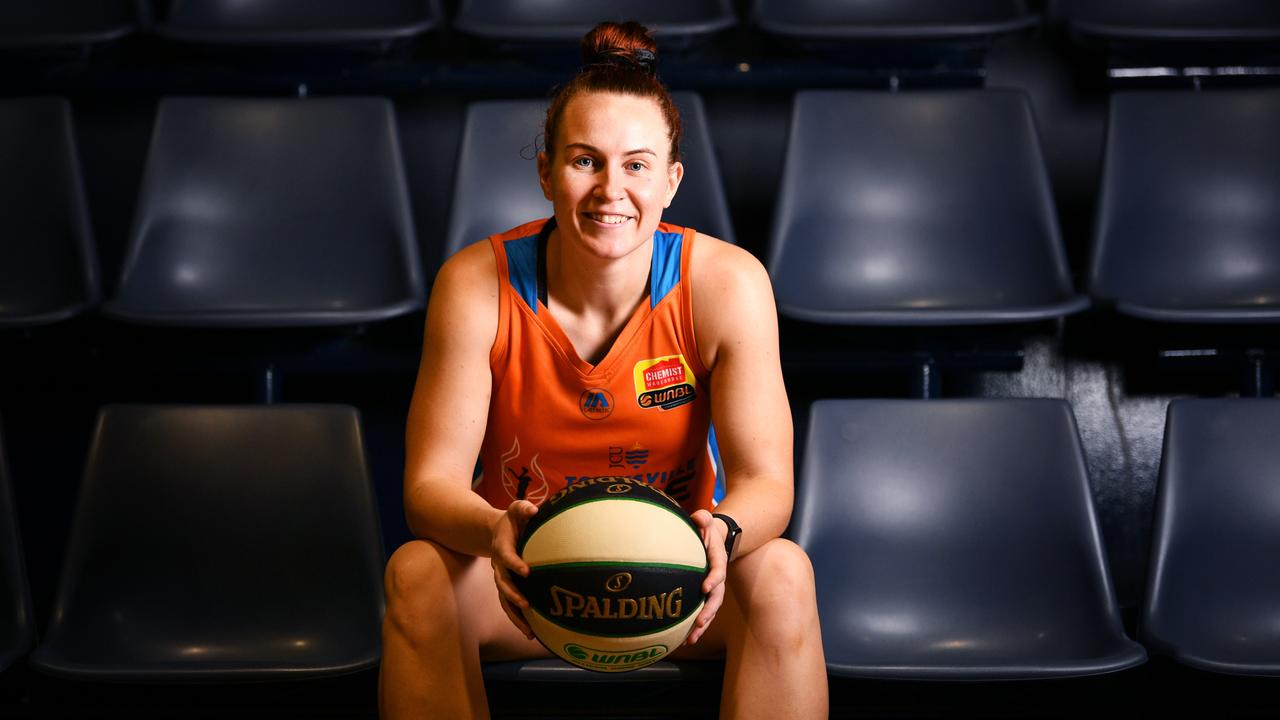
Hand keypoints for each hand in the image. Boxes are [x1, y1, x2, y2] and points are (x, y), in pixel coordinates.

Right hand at [490, 500, 539, 638]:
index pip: (506, 556)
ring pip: (505, 600)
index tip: (527, 571)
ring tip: (529, 630)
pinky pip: (510, 606)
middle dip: (513, 595)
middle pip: (502, 583)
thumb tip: (535, 510)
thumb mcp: (516, 509)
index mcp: (502, 547)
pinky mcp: (507, 588)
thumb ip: (523, 508)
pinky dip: (518, 619)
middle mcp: (499, 566)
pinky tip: (531, 632)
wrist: (496, 532)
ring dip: (515, 615)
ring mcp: (502, 579)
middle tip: (526, 604)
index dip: (514, 564)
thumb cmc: (512, 521)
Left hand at [685, 509, 727, 644]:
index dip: (714, 579)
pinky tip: (686, 640)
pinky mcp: (705, 596)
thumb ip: (704, 518)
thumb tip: (700, 516)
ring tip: (692, 638)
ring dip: (702, 625)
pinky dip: (696, 627)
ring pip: (710, 610)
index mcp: (717, 560)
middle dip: (708, 611)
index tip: (706, 587)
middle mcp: (717, 577)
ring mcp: (713, 589)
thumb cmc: (706, 529)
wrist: (715, 539)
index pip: (718, 571)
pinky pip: (702, 612)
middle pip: (716, 597)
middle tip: (699, 621)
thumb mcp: (706, 520)